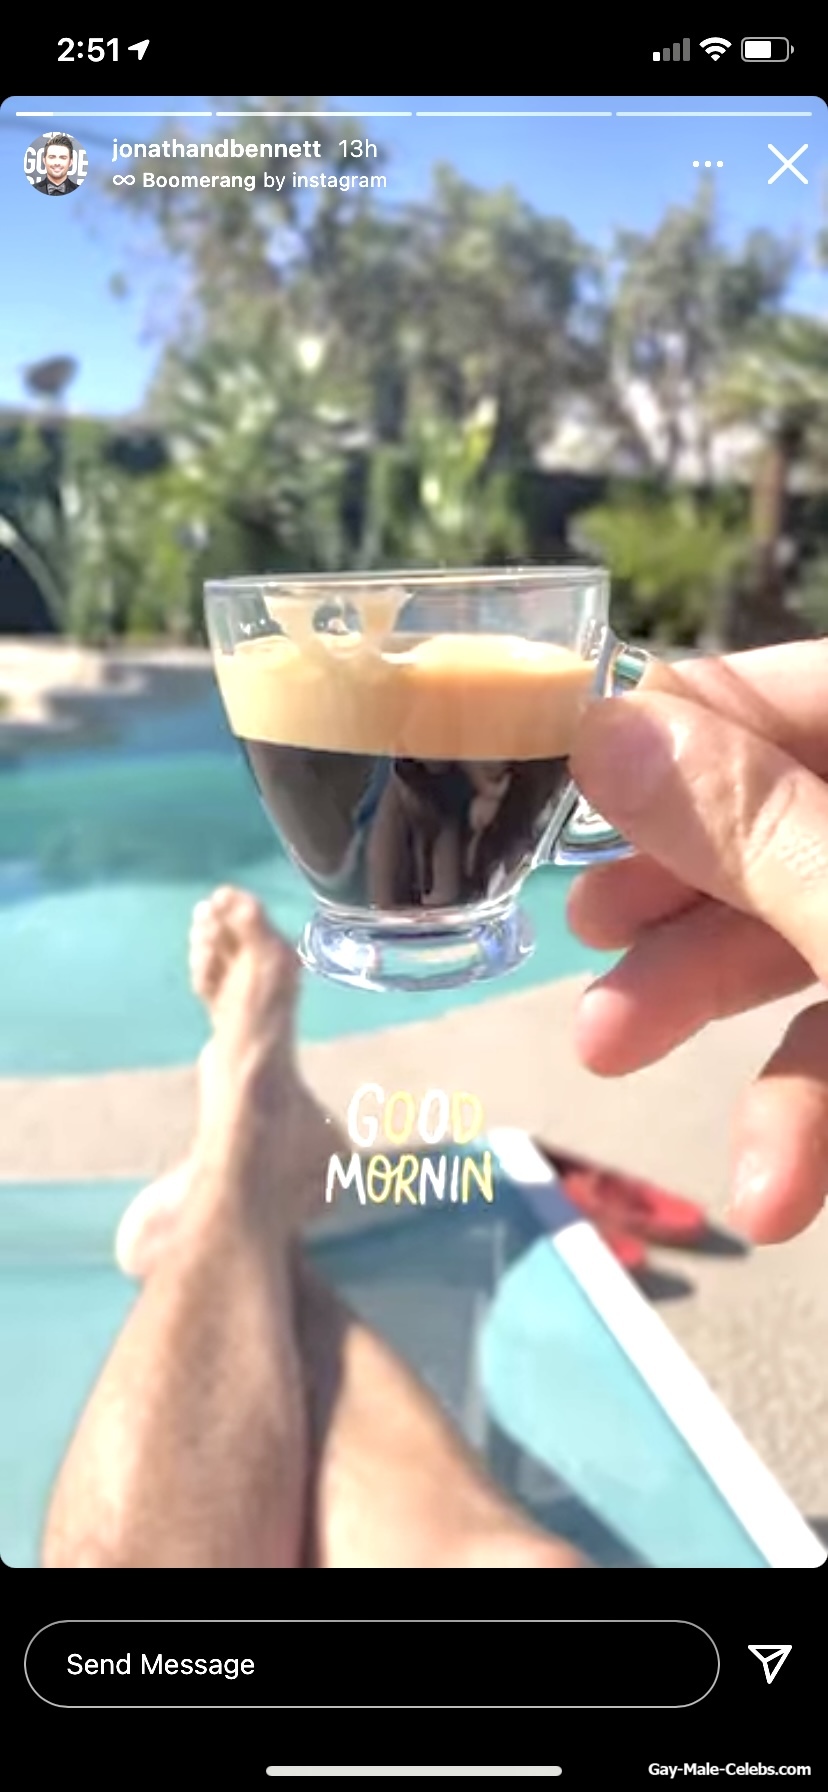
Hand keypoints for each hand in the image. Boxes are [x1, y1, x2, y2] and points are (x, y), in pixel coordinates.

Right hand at [567, 640, 827, 1244]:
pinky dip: (816, 1105)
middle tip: (578, 927)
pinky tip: (769, 1192)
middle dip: (686, 887)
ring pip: (823, 932)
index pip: (804, 691)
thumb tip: (606, 729)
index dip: (684, 722)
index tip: (562, 773)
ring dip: (719, 1006)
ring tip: (606, 1056)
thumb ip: (757, 832)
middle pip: (797, 817)